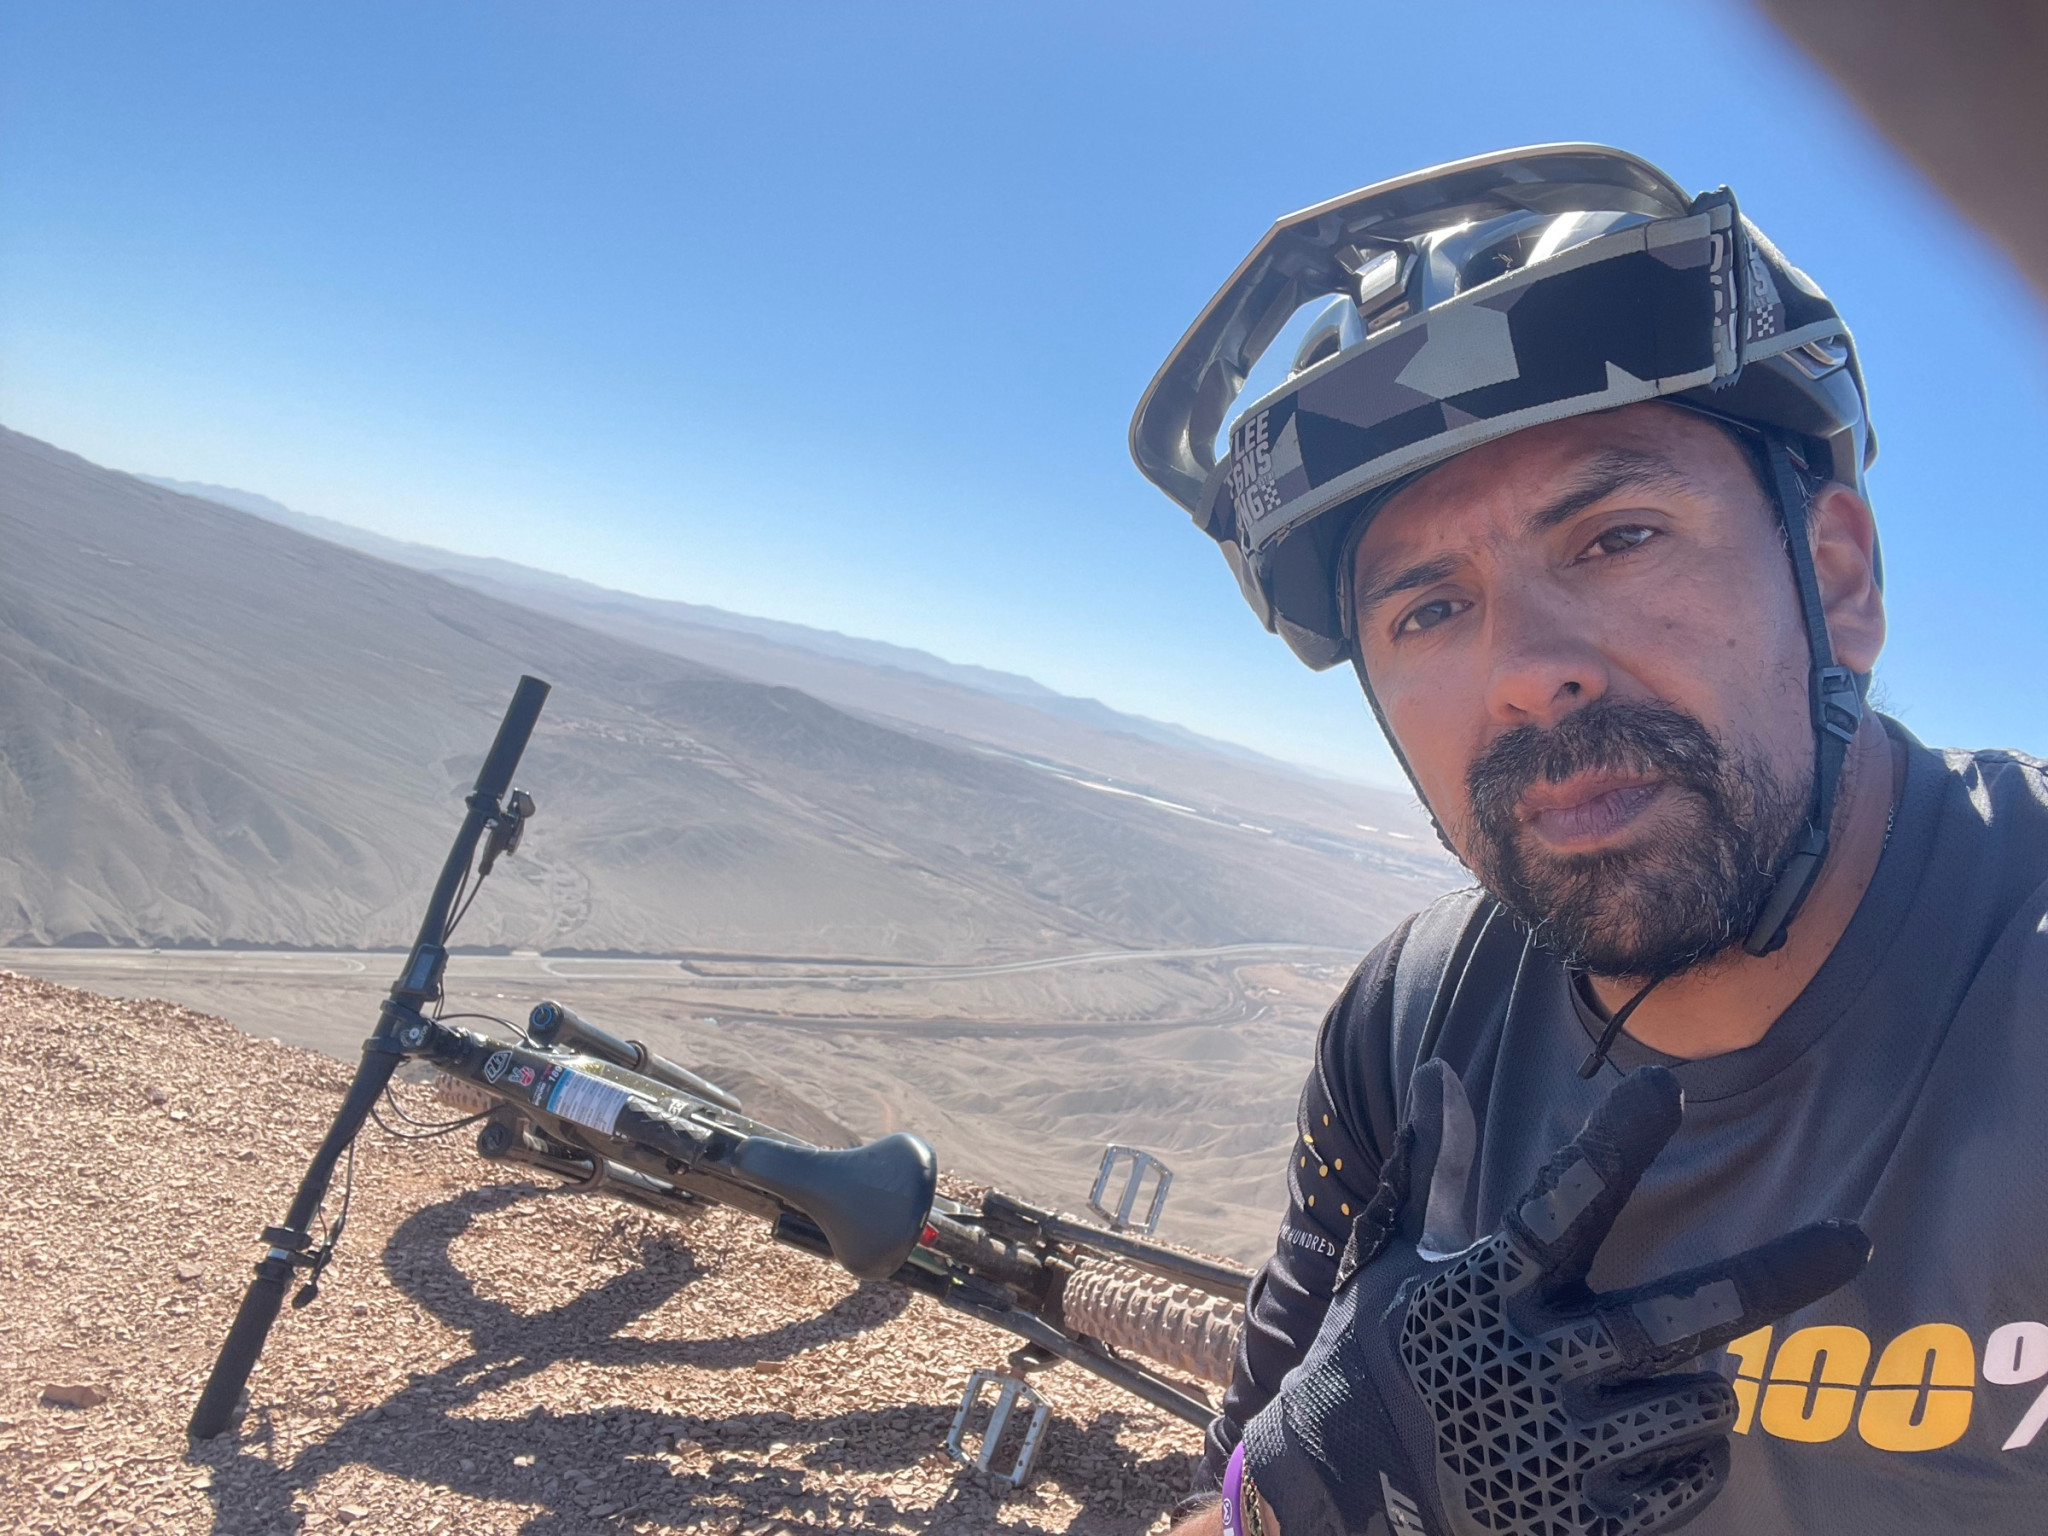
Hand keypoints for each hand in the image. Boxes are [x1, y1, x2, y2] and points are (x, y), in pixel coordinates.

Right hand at [1241, 1065, 1867, 1535]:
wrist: (1341, 1485)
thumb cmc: (1380, 1349)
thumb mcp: (1399, 1251)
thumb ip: (1438, 1164)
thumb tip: (1441, 1068)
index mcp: (1488, 1288)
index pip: (1560, 1203)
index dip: (1614, 1146)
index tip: (1664, 1088)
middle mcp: (1534, 1360)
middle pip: (1678, 1316)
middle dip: (1774, 1276)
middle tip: (1855, 1240)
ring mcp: (1563, 1445)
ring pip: (1699, 1403)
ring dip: (1707, 1385)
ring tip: (1673, 1377)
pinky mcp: (1580, 1518)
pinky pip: (1689, 1480)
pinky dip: (1693, 1456)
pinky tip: (1657, 1441)